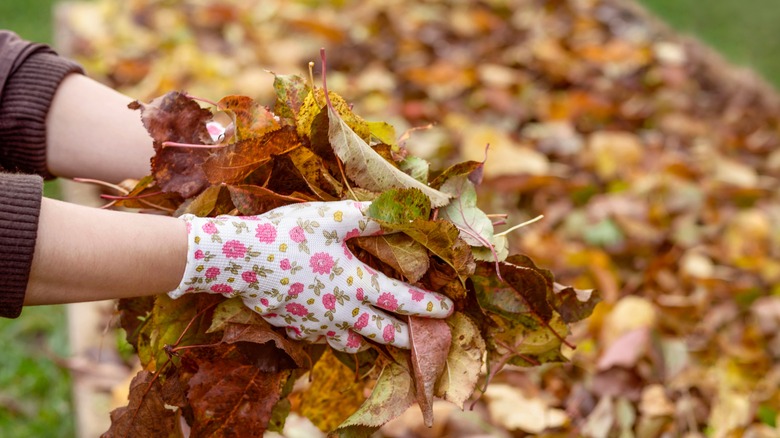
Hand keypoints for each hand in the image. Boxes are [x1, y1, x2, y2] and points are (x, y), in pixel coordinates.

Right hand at [169, 200, 452, 351]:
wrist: (236, 259)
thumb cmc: (287, 234)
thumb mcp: (332, 217)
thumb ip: (372, 217)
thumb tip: (408, 210)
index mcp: (354, 285)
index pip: (401, 301)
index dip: (428, 305)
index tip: (448, 309)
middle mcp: (340, 312)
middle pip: (384, 333)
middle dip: (409, 337)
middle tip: (427, 338)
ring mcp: (316, 325)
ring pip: (354, 343)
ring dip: (375, 342)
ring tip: (386, 339)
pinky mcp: (296, 328)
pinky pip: (326, 341)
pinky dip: (341, 340)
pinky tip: (341, 333)